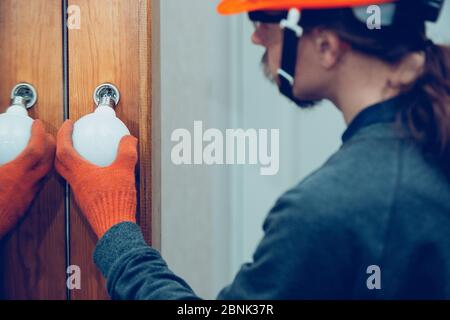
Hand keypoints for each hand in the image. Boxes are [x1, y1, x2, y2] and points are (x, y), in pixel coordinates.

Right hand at [0, 120, 55, 237]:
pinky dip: (39, 172)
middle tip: (45, 134)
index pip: (35, 149)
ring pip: (46, 172)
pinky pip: (39, 182)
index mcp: (16, 174)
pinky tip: (29, 170)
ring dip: (48, 158)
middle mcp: (28, 183)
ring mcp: (30, 194)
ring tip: (41, 149)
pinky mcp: (28, 203)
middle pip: (49, 160)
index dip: (38, 134)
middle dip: (51, 144)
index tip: (36, 123)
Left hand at [55, 120, 137, 237]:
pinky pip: (79, 182)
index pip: (64, 148)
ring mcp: (80, 193)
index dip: (63, 133)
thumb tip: (128, 139)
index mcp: (80, 172)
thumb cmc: (117, 200)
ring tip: (80, 152)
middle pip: (59, 162)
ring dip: (68, 161)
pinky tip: (97, 173)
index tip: (68, 124)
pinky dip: (82, 173)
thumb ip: (127, 151)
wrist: (115, 227)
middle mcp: (76, 182)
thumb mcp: (126, 170)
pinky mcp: (87, 202)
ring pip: (67, 174)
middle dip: (59, 146)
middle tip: (67, 137)